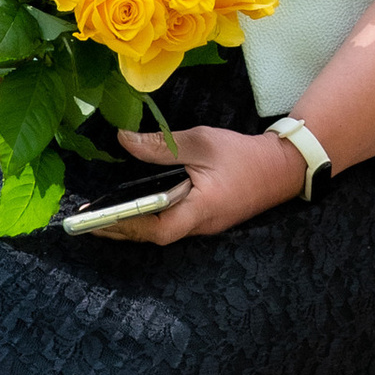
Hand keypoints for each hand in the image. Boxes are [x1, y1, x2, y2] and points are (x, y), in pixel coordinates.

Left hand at [74, 123, 306, 242]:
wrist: (284, 166)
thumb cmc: (244, 155)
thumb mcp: (202, 143)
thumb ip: (163, 145)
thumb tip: (124, 139)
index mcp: (201, 210)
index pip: (158, 229)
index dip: (126, 226)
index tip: (98, 220)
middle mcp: (201, 225)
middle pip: (155, 235)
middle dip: (121, 229)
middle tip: (89, 220)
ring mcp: (206, 224)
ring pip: (164, 230)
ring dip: (134, 224)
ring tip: (105, 213)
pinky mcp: (208, 217)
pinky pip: (174, 222)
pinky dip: (151, 216)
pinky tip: (138, 204)